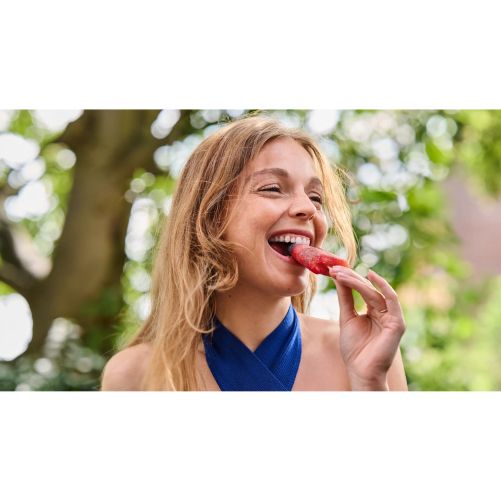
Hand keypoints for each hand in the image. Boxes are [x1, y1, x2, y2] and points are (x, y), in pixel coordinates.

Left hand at [328, 266, 405, 390]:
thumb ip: (345, 298)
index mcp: (374, 311)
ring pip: (375, 292)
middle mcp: (384, 312)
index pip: (362, 289)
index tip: (333, 269)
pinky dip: (383, 287)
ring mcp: (392, 317)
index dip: (348, 278)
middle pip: (368, 288)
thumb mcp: (347, 317)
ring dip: (358, 280)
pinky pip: (392, 300)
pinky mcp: (397, 323)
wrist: (360, 371)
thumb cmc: (355, 349)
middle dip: (351, 277)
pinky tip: (370, 276)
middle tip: (334, 268)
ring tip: (341, 273)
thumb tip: (338, 277)